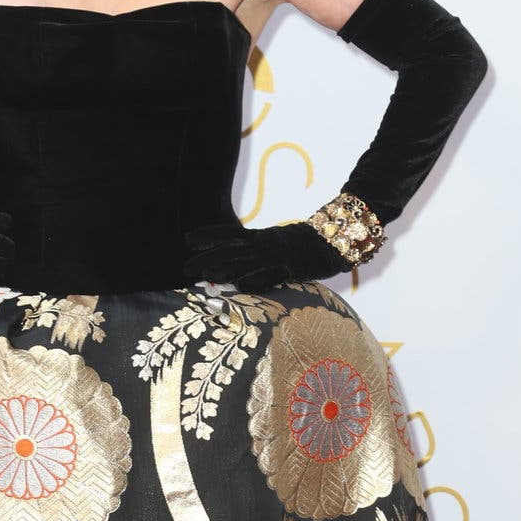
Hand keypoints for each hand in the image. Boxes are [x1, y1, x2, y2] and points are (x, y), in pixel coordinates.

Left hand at [182, 214, 347, 289]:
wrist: (335, 241)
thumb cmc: (303, 247)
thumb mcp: (276, 244)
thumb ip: (256, 254)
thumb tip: (235, 270)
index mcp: (261, 237)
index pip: (231, 233)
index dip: (209, 236)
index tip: (187, 240)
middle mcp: (266, 243)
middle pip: (232, 250)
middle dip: (208, 258)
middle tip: (185, 269)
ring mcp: (279, 255)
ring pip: (248, 262)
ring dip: (227, 268)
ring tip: (206, 276)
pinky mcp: (292, 268)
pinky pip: (272, 274)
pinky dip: (256, 280)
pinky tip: (240, 286)